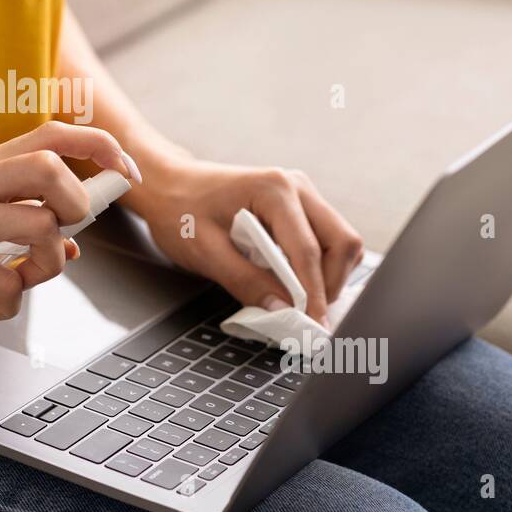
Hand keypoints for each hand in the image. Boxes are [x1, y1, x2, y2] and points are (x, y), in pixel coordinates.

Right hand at [0, 122, 137, 321]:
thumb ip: (14, 215)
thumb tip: (71, 245)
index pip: (55, 135)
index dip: (101, 149)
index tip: (124, 173)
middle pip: (54, 170)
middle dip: (78, 205)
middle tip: (64, 234)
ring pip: (41, 231)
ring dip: (47, 267)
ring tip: (21, 281)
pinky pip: (5, 285)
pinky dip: (5, 306)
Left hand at [130, 158, 363, 327]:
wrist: (169, 186)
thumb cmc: (180, 210)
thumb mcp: (204, 251)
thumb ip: (244, 281)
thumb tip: (282, 310)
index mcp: (273, 189)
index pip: (308, 250)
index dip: (314, 293)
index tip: (313, 325)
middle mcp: (296, 186)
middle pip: (342, 242)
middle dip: (330, 284)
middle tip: (307, 316)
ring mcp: (301, 194)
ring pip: (341, 242)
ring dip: (328, 276)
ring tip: (300, 301)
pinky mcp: (299, 206)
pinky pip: (326, 240)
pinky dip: (320, 267)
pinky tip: (296, 283)